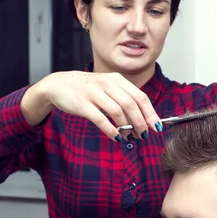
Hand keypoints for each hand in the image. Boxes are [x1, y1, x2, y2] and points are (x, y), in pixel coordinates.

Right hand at [21, 71, 161, 140]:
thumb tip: (143, 117)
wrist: (58, 84)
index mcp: (116, 79)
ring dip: (127, 127)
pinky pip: (101, 119)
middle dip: (141, 123)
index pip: (140, 96)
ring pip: (118, 112)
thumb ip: (123, 98)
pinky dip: (111, 130)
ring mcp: (94, 93)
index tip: (157, 126)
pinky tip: (116, 137)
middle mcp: (107, 84)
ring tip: (129, 137)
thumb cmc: (87, 89)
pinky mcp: (82, 104)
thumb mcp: (107, 87)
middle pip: (131, 105)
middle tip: (143, 135)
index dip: (150, 113)